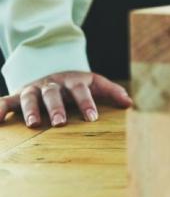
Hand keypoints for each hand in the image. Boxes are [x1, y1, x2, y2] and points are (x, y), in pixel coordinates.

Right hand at [0, 72, 131, 127]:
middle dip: (57, 107)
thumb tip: (130, 103)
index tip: (92, 118)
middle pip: (54, 93)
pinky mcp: (18, 95)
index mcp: (74, 80)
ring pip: (30, 96)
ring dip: (31, 109)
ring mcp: (34, 88)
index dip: (87, 103)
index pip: (81, 90)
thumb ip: (112, 92)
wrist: (54, 72)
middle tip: (61, 123)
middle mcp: (53, 83)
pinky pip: (6, 101)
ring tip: (35, 124)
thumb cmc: (78, 84)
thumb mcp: (95, 84)